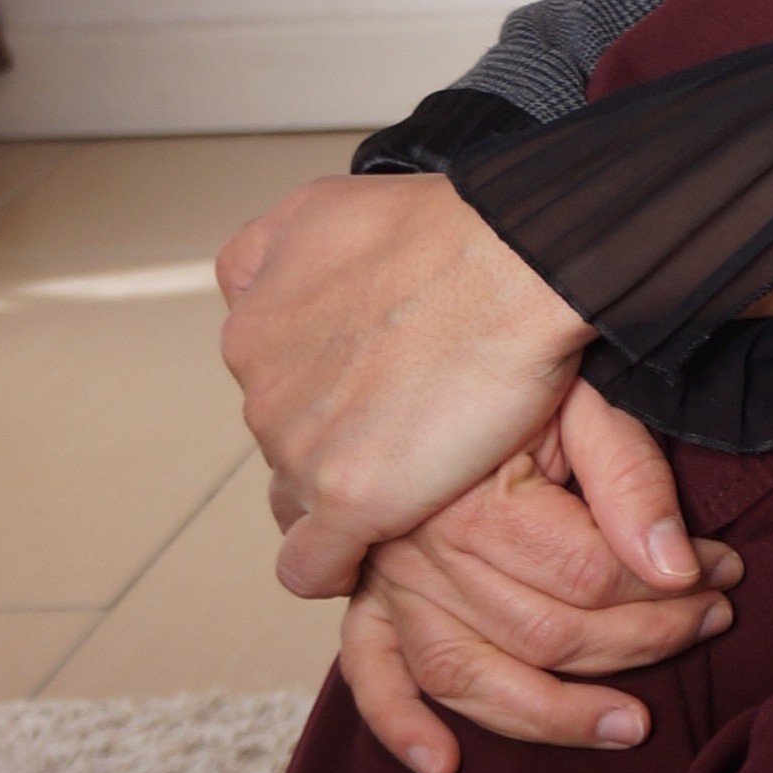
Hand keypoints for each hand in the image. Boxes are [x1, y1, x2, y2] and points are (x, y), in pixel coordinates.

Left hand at [217, 171, 599, 597]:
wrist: (518, 263)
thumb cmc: (453, 229)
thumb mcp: (326, 204)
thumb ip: (277, 249)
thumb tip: (257, 279)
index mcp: (254, 316)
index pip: (265, 376)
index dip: (318, 386)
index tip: (364, 389)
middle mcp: (259, 379)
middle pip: (284, 436)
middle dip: (336, 438)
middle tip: (412, 428)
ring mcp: (296, 442)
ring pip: (296, 496)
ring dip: (343, 495)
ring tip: (410, 486)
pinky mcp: (344, 497)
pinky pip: (309, 563)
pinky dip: (332, 568)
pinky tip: (362, 562)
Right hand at [329, 381, 745, 772]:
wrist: (443, 324)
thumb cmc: (520, 362)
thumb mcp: (588, 398)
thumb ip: (633, 481)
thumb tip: (680, 571)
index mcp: (472, 494)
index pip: (589, 576)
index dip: (673, 586)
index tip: (728, 570)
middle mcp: (419, 546)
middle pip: (544, 633)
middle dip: (645, 639)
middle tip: (712, 622)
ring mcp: (387, 577)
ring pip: (471, 676)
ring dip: (554, 713)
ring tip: (633, 726)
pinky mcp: (368, 594)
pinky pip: (371, 673)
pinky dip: (401, 725)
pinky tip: (445, 765)